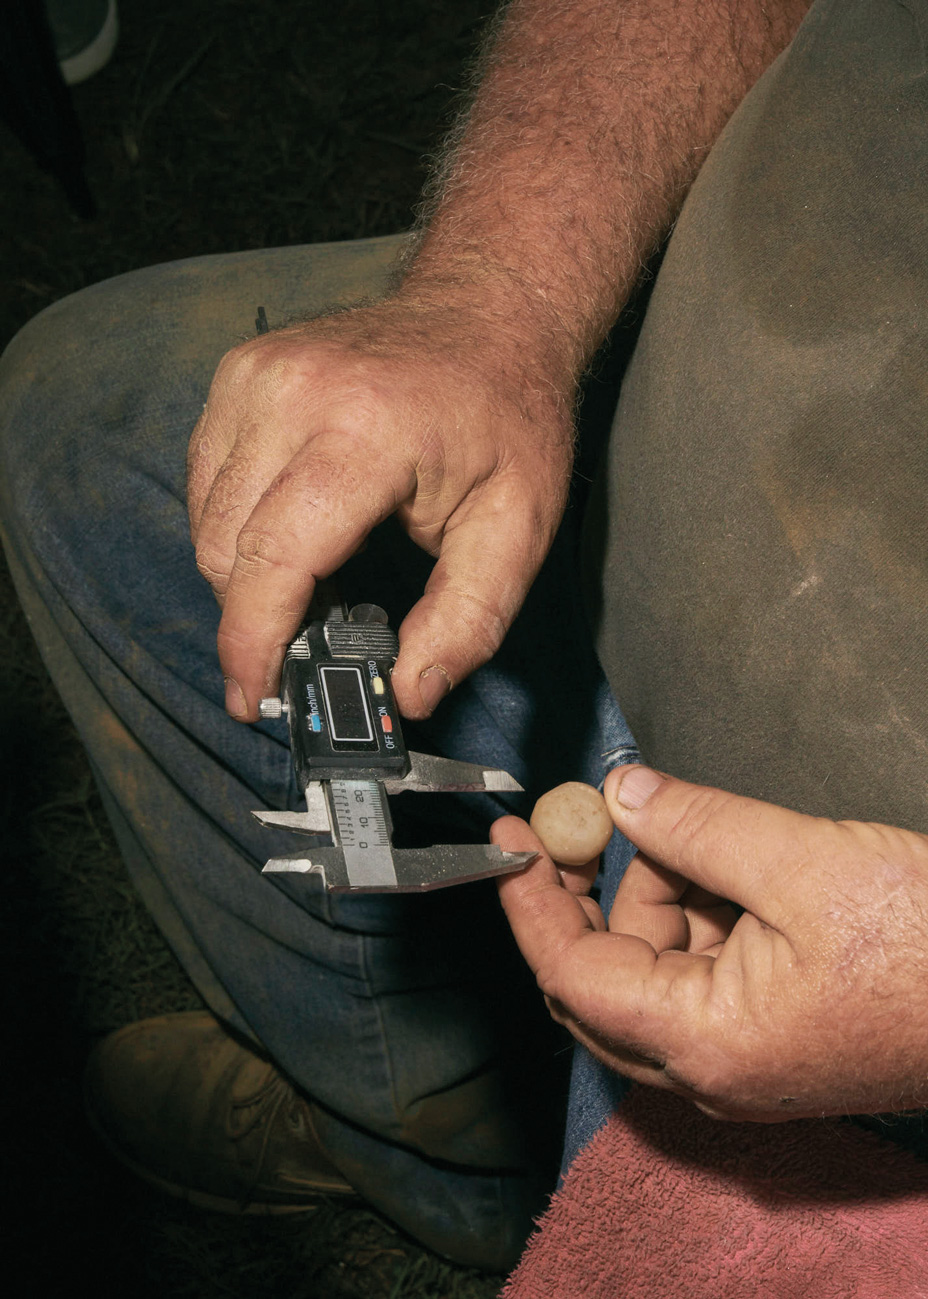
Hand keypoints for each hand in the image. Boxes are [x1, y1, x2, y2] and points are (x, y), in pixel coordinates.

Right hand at [187, 292, 573, 720]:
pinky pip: (207, 475)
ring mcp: (258, 375)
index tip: (255, 696)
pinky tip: (285, 538)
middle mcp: (294, 394)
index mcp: (367, 432)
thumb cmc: (509, 416)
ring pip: (206, 515)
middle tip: (294, 656)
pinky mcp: (241, 370)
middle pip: (227, 545)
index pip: (277, 555)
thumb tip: (412, 694)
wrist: (490, 312)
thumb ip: (467, 621)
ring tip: (299, 596)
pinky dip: (232, 524)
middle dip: (249, 619)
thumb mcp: (519, 528)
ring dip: (239, 575)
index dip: (255, 640)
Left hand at [495, 765, 927, 1120]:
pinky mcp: (772, 1037)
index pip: (573, 974)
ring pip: (654, 969)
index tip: (508, 843)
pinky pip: (702, 972)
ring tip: (695, 833)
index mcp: (708, 1042)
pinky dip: (698, 911)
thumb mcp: (802, 862)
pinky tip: (728, 865)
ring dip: (656, 893)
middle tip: (584, 821)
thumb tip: (621, 795)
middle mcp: (713, 1068)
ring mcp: (744, 1059)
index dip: (529, 903)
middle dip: (589, 894)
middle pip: (603, 979)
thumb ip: (695, 826)